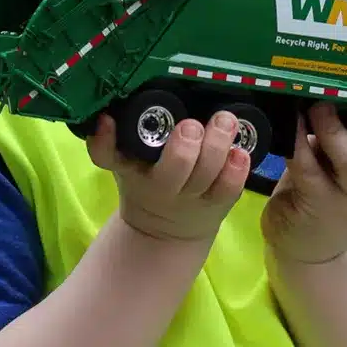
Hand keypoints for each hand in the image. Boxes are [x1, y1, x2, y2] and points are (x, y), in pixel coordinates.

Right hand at [85, 110, 250, 243]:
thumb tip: (106, 115)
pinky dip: (238, 169)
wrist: (164, 231)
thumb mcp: (123, 164)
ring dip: (218, 145)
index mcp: (131, 170)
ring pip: (206, 174)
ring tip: (225, 121)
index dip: (105, 140)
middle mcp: (161, 186)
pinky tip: (241, 151)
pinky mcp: (218, 204)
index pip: (108, 156)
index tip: (108, 119)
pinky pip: (230, 189)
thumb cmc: (145, 181)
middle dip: (186, 144)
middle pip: (173, 169)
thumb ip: (114, 142)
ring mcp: (192, 197)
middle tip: (192, 124)